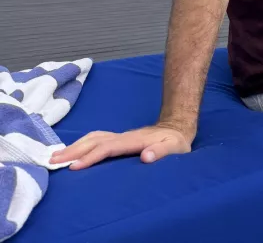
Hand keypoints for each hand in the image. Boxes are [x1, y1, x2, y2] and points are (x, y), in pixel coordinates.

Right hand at [48, 123, 193, 169]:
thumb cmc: (175, 142)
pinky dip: (81, 143)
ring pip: (93, 138)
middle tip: (53, 161)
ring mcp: (120, 136)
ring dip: (74, 146)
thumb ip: (162, 151)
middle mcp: (123, 136)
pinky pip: (95, 139)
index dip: (91, 157)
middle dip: (74, 150)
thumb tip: (145, 156)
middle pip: (94, 141)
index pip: (108, 148)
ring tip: (55, 156)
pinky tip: (73, 150)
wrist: (176, 128)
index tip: (74, 167)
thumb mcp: (175, 148)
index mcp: (134, 140)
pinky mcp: (118, 138)